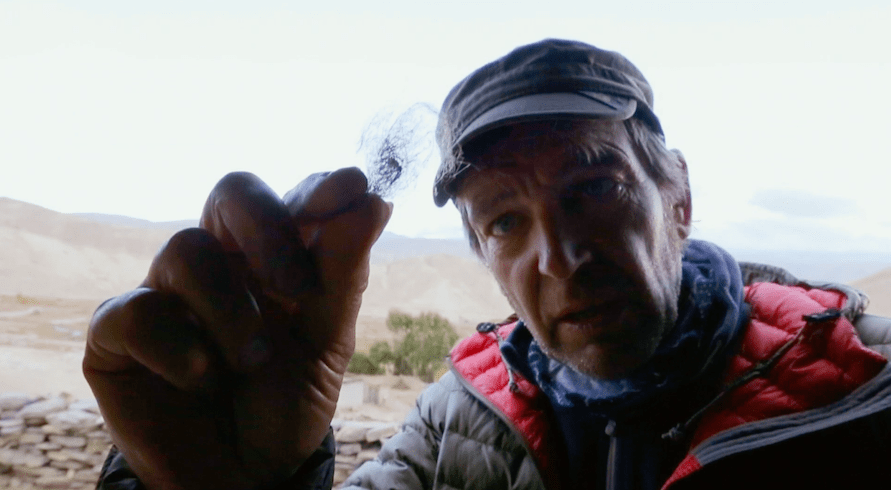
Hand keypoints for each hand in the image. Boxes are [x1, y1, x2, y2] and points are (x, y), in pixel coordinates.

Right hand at [83, 168, 391, 488]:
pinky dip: (179, 349)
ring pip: (186, 249)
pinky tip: (200, 379)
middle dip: (270, 228)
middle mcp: (218, 264)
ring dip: (231, 310)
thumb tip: (373, 201)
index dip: (316, 191)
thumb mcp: (326, 343)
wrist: (243, 477)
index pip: (289, 199)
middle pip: (232, 192)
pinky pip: (136, 311)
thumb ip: (343, 275)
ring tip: (252, 361)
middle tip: (298, 287)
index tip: (351, 189)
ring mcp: (165, 293)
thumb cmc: (284, 403)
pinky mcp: (116, 335)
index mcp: (271, 258)